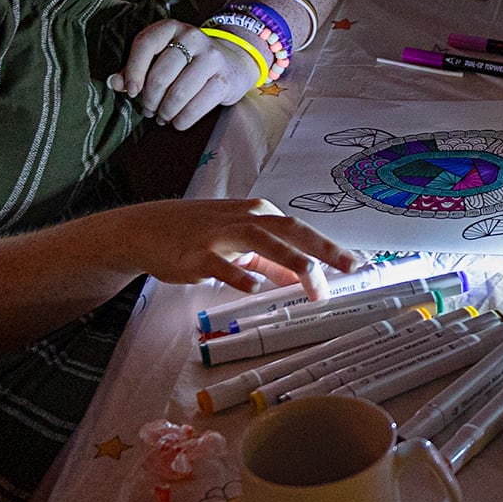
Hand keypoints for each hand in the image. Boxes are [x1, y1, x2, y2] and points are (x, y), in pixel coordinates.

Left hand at [110, 19, 257, 128]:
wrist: (233, 62)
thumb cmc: (187, 62)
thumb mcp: (161, 56)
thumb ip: (135, 69)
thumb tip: (114, 82)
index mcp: (171, 27)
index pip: (146, 44)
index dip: (134, 71)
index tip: (132, 91)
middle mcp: (192, 37)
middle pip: (161, 74)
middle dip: (150, 99)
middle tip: (148, 110)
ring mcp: (211, 57)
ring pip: (178, 93)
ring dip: (166, 112)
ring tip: (162, 117)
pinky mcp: (224, 79)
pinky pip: (197, 106)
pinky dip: (183, 120)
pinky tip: (178, 122)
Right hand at [125, 198, 362, 294]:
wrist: (147, 229)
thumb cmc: (199, 234)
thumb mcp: (240, 243)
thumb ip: (272, 262)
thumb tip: (303, 278)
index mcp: (259, 214)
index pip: (302, 231)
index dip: (330, 247)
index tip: (355, 264)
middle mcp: (244, 219)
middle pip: (289, 231)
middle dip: (321, 249)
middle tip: (348, 267)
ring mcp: (219, 236)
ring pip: (260, 242)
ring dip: (288, 260)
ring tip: (311, 276)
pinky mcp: (196, 254)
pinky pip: (220, 264)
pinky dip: (237, 274)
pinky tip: (252, 287)